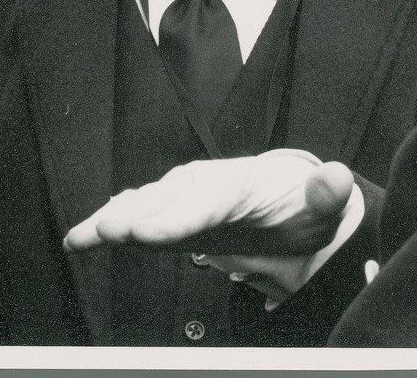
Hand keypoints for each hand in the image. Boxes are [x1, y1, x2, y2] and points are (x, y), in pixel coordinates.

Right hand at [62, 149, 353, 256]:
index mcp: (237, 182)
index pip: (205, 200)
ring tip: (85, 235)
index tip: (148, 231)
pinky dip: (106, 226)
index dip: (176, 216)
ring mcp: (180, 200)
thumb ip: (326, 193)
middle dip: (136, 216)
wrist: (286, 203)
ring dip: (114, 220)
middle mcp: (200, 186)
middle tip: (109, 231)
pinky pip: (133, 219)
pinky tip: (80, 239)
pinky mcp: (168, 218)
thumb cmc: (300, 205)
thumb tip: (337, 178)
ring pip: (142, 207)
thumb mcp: (323, 203)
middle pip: (165, 202)